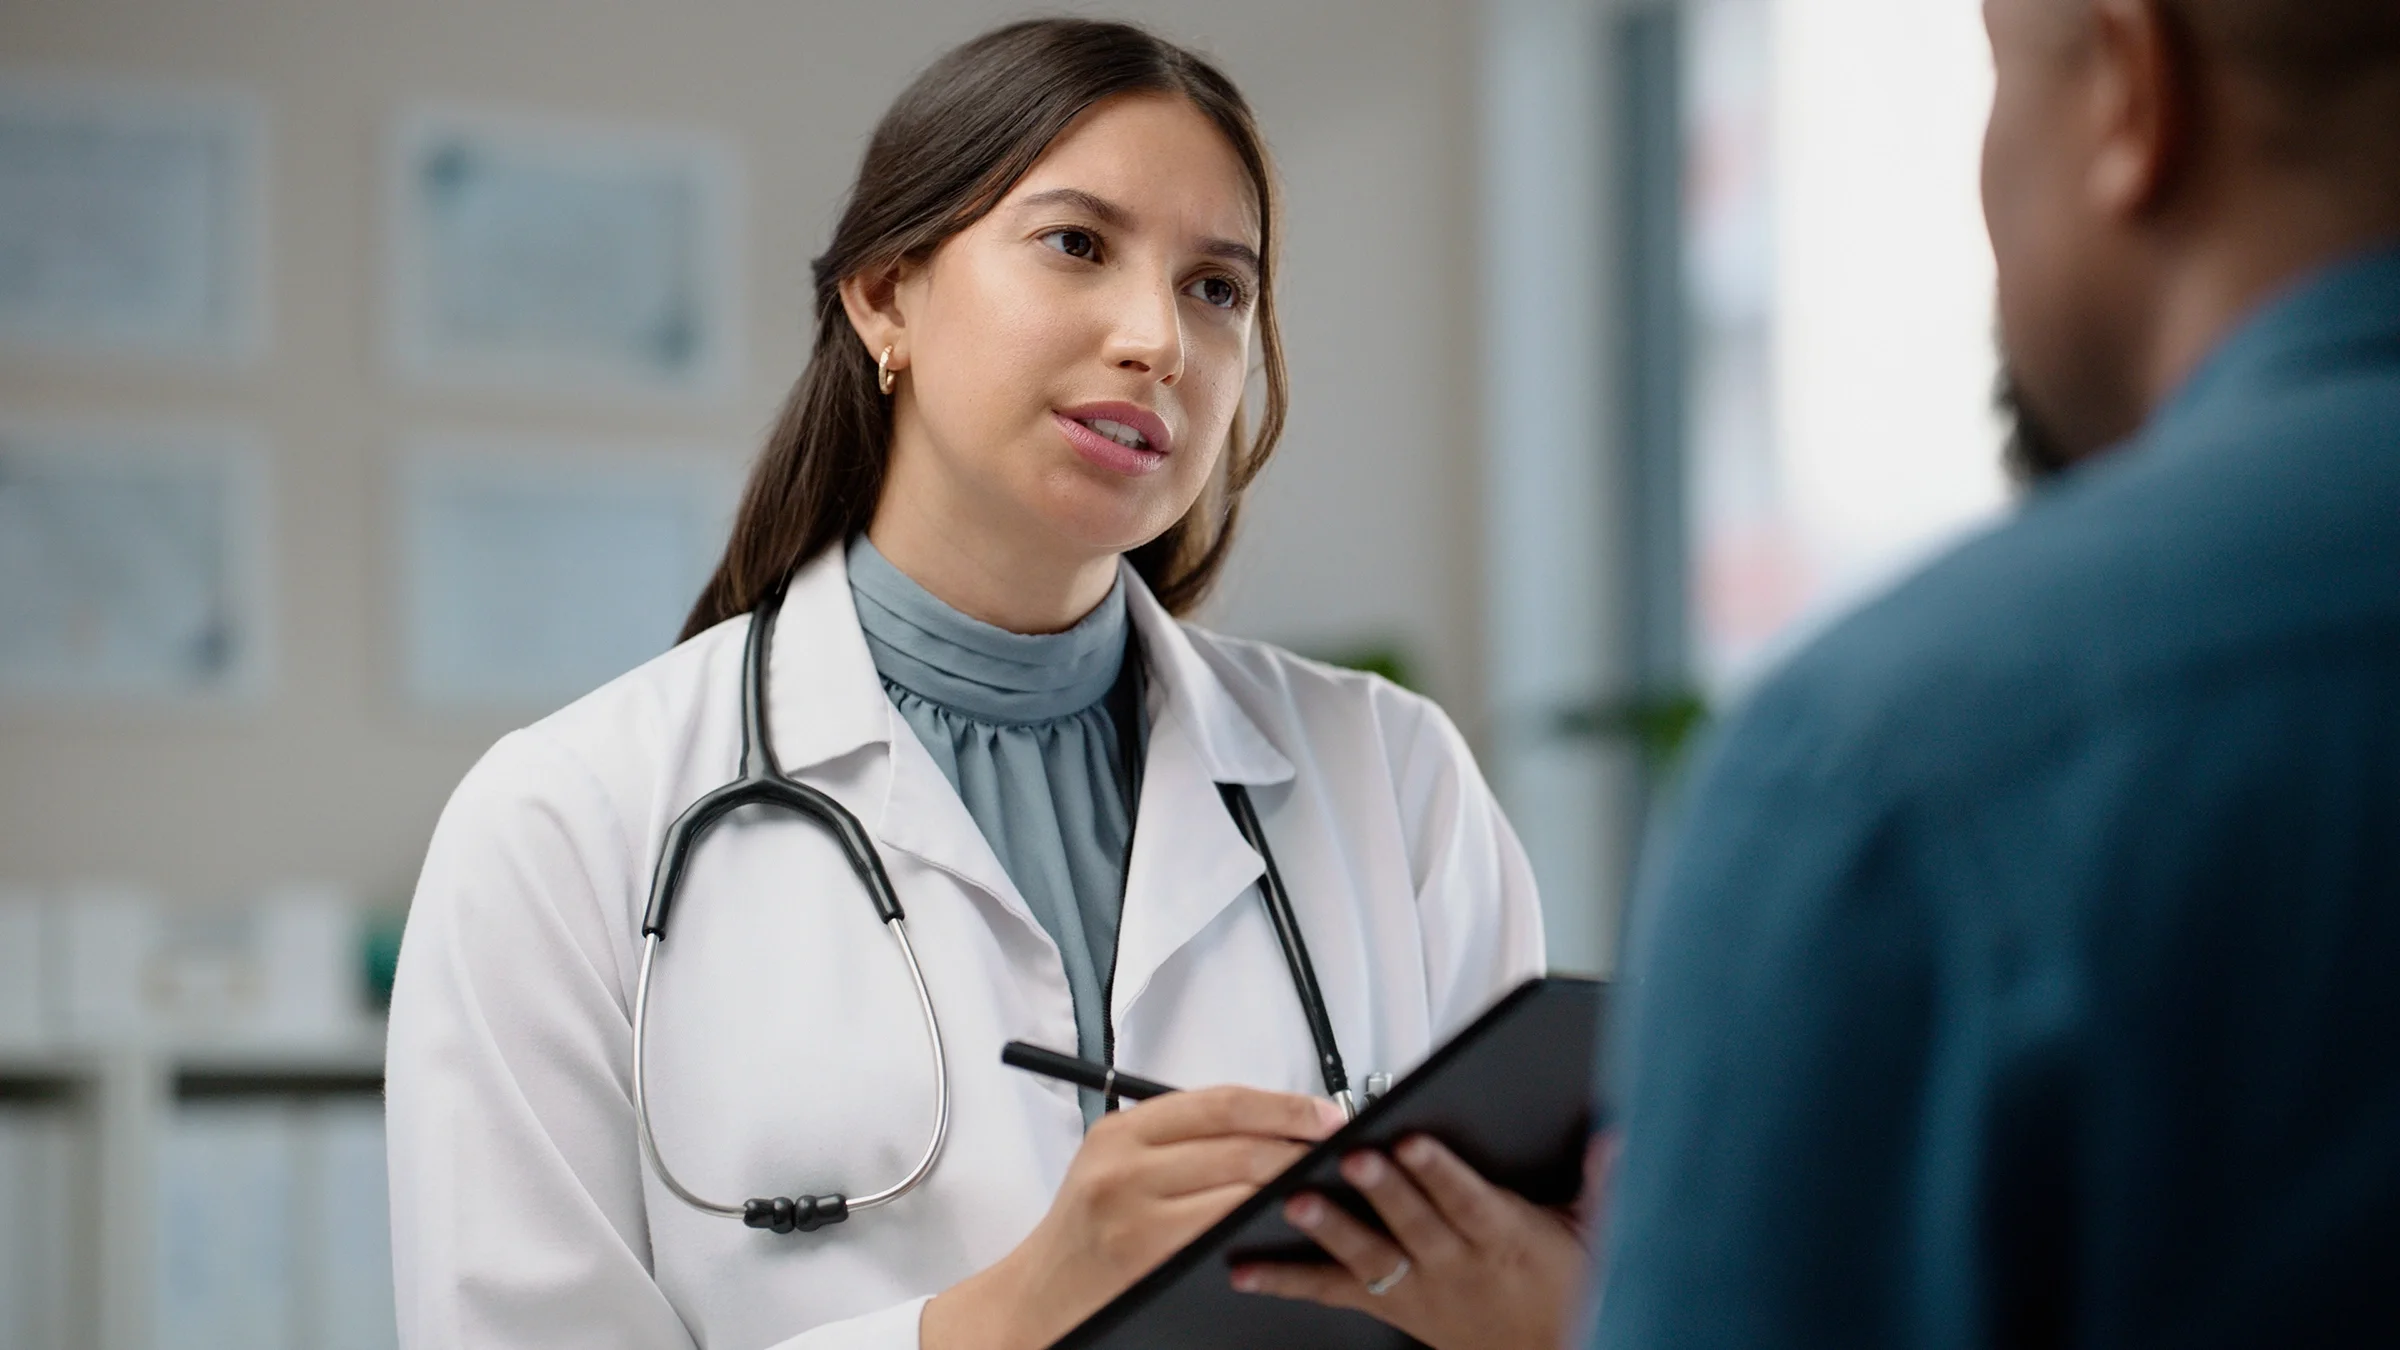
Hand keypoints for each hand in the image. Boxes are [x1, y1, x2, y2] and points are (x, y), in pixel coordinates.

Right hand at [922, 1086, 1345, 1349]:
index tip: (1326, 1115)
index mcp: (1123, 1130)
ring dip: (1292, 1184)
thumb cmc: (1087, 1234)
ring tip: (1327, 1185)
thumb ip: (1178, 1141)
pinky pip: (1224, 1229)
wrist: (1039, 1298)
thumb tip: (1269, 1125)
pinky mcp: (1146, 1252)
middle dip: (1300, 1146)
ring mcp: (1134, 1210)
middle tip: (1342, 1152)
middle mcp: (1124, 1163)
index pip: (1221, 1102)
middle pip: (1238, 1141)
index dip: (1283, 1105)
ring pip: (1239, 1185)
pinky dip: (1263, 1224)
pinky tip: (1289, 1225)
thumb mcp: (1117, 1167)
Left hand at [1229, 1134, 1591, 1349]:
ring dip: (1331, 1230)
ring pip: (1371, 1257)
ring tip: (1296, 1204)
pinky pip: (1334, 1293)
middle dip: (1381, 1190)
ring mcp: (1418, 1289)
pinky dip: (1287, 1281)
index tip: (1413, 1142)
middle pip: (1414, 1224)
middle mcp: (1455, 1266)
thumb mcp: (1598, 1234)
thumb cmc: (1566, 1290)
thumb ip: (1602, 1182)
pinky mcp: (1390, 1306)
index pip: (1469, 1204)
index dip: (1439, 1174)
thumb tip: (1616, 1135)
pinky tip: (1246, 1268)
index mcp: (1504, 1240)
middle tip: (1351, 1159)